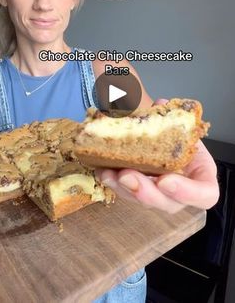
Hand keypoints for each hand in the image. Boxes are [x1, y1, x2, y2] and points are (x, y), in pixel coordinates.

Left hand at [95, 99, 219, 213]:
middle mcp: (181, 190)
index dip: (187, 192)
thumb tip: (161, 104)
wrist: (162, 133)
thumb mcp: (179, 118)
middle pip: (169, 204)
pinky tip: (103, 170)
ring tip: (110, 173)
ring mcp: (159, 194)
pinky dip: (113, 182)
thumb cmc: (177, 130)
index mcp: (200, 174)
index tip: (165, 181)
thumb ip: (171, 114)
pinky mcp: (139, 190)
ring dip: (124, 188)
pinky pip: (126, 193)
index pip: (205, 194)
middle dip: (146, 192)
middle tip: (128, 176)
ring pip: (143, 201)